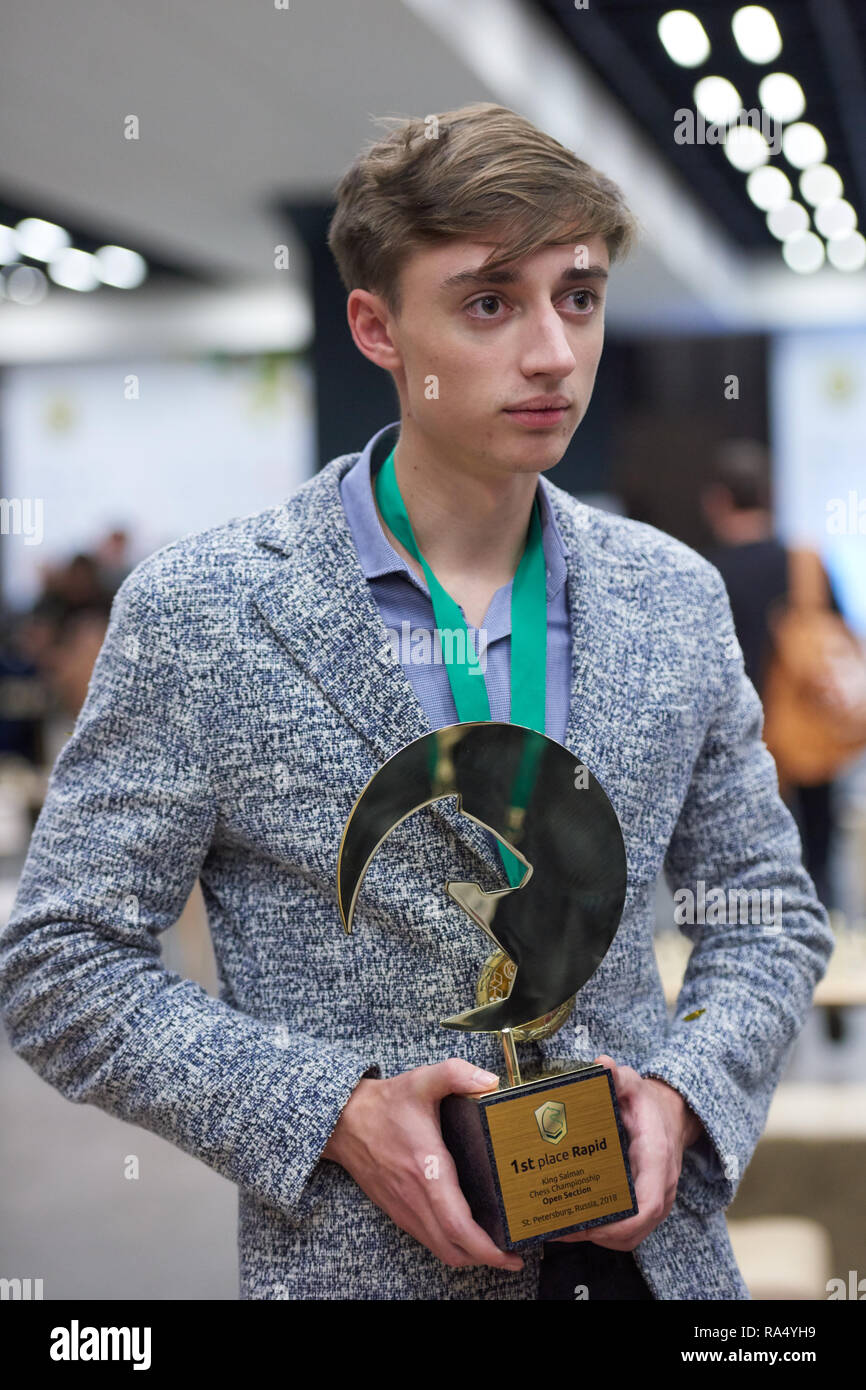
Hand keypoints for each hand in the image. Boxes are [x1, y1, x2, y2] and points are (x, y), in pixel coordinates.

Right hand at [322, 1058, 524, 1272]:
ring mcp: (405, 1209)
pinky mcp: (398, 1211)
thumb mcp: (422, 1080)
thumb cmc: (386, 1104)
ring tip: (497, 1247)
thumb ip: (456, 1074)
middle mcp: (416, 1198)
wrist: (343, 1122)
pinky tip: (467, 1233)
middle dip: (487, 1259)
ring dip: (469, 1255)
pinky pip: (429, 1240)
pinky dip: (451, 1246)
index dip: (487, 1248)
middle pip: (454, 1249)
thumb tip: (490, 1082)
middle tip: (514, 1255)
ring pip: (441, 1250)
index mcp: (428, 1170)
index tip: (512, 1254)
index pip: (458, 1225)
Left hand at [553, 1053, 701, 1251]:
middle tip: (559, 1227)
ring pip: (629, 1236)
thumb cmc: (646, 1102)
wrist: (668, 1114)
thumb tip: (601, 1064)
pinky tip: (574, 1223)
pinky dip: (603, 1233)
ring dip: (596, 1237)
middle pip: (634, 1230)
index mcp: (657, 1158)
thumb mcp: (632, 1083)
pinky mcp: (644, 1205)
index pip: (648, 1204)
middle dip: (597, 1235)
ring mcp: (654, 1199)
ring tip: (559, 1228)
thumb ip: (618, 1075)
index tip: (592, 1225)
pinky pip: (627, 1229)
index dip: (622, 1222)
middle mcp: (659, 1186)